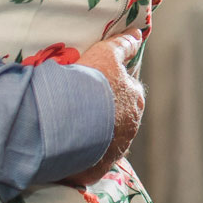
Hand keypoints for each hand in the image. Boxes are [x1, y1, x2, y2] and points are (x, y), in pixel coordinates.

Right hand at [67, 30, 145, 185]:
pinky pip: (89, 162)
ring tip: (68, 129)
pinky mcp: (97, 169)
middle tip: (78, 108)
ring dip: (92, 136)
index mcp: (135, 99)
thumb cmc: (90, 82)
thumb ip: (122, 45)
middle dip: (103, 115)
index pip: (127, 92)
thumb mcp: (105, 54)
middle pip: (117, 118)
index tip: (91, 87)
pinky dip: (80, 157)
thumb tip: (137, 34)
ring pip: (104, 141)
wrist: (68, 117)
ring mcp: (115, 150)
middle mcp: (131, 127)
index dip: (109, 88)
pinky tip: (65, 150)